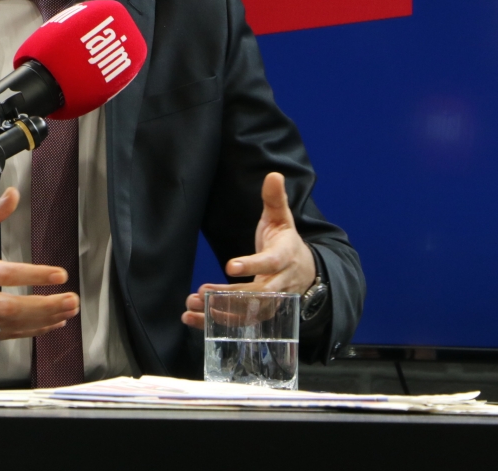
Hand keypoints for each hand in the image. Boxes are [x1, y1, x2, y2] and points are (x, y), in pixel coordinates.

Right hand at [0, 187, 79, 340]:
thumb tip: (12, 194)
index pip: (5, 273)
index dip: (34, 274)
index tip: (59, 274)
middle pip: (12, 307)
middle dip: (45, 305)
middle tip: (70, 300)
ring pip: (13, 324)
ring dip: (44, 319)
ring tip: (68, 312)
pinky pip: (8, 335)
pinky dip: (32, 331)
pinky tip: (51, 324)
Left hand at [181, 172, 315, 329]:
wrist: (305, 272)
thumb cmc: (286, 242)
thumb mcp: (282, 219)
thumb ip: (275, 199)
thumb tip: (274, 175)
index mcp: (284, 257)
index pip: (270, 263)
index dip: (252, 265)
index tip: (230, 266)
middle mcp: (280, 284)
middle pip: (257, 294)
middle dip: (229, 296)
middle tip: (202, 292)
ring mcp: (272, 302)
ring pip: (247, 312)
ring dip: (219, 311)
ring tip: (193, 305)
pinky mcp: (261, 313)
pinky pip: (240, 322)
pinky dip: (216, 322)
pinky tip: (193, 317)